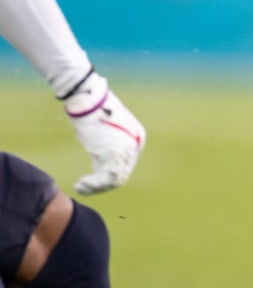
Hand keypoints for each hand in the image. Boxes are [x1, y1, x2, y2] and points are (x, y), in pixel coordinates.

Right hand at [61, 73, 146, 193]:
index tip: (92, 181)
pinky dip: (93, 184)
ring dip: (97, 187)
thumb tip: (99, 154)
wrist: (88, 99)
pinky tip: (80, 184)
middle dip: (103, 185)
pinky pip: (107, 178)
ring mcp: (126, 151)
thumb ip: (107, 143)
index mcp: (137, 138)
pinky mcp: (113, 153)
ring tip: (80, 187)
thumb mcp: (104, 129)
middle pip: (122, 173)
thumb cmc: (91, 111)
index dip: (109, 176)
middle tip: (85, 187)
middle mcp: (134, 146)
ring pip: (116, 179)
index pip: (126, 164)